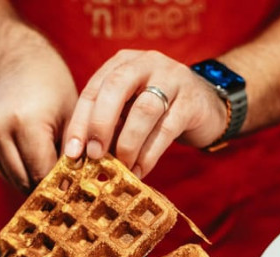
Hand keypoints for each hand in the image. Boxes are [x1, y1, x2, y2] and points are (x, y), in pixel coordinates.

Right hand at [0, 44, 76, 191]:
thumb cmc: (51, 87)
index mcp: (26, 122)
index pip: (42, 174)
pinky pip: (4, 170)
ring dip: (32, 180)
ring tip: (50, 168)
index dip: (60, 186)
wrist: (16, 61)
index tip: (74, 189)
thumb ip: (73, 154)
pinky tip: (32, 156)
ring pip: (13, 180)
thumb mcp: (72, 117)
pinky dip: (20, 170)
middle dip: (46, 187)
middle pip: (25, 181)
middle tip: (65, 184)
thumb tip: (74, 188)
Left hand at [63, 49, 228, 177]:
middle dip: (100, 124)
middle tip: (93, 155)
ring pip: (144, 109)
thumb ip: (108, 124)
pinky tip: (140, 170)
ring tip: (121, 168)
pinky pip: (167, 128)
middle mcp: (146, 63)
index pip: (94, 88)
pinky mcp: (192, 101)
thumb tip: (80, 158)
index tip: (71, 153)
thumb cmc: (158, 111)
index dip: (80, 122)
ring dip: (128, 143)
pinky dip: (150, 153)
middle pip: (116, 88)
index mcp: (122, 63)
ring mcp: (172, 78)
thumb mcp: (129, 109)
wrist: (207, 106)